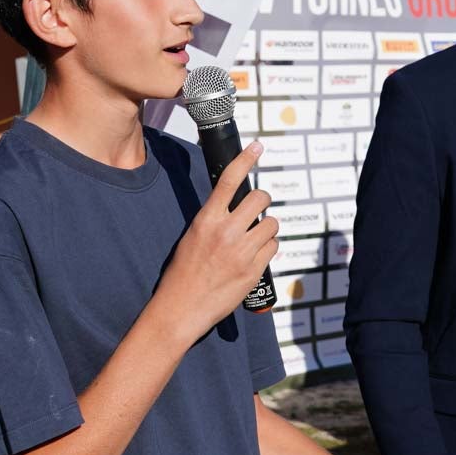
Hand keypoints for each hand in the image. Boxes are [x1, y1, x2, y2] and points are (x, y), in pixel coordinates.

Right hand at [152, 141, 277, 342]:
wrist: (182, 308)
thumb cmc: (183, 273)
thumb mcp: (192, 237)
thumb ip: (213, 220)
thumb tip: (233, 209)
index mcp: (207, 220)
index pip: (230, 180)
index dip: (246, 159)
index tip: (258, 147)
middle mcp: (226, 231)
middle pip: (260, 198)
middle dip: (262, 202)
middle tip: (257, 210)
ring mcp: (242, 251)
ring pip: (272, 224)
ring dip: (267, 228)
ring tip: (254, 239)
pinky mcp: (254, 269)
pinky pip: (273, 247)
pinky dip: (268, 249)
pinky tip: (255, 257)